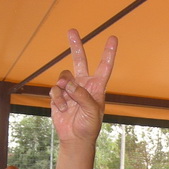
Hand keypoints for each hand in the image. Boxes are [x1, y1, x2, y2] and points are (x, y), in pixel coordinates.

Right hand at [50, 30, 117, 144]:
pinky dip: (57, 98)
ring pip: (64, 76)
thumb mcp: (92, 111)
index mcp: (97, 87)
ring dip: (64, 88)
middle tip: (71, 30)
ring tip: (67, 100)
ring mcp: (70, 88)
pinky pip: (55, 89)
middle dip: (76, 46)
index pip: (104, 67)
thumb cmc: (89, 126)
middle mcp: (84, 84)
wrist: (75, 138)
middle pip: (80, 60)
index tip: (113, 38)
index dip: (108, 53)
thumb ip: (82, 95)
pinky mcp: (59, 94)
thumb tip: (68, 82)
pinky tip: (62, 108)